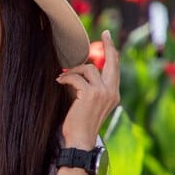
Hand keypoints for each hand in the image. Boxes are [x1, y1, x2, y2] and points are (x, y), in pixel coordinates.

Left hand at [56, 30, 120, 148]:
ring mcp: (103, 92)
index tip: (108, 37)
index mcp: (113, 94)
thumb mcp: (90, 104)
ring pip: (89, 68)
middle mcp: (112, 92)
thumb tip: (81, 71)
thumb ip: (90, 88)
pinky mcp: (90, 94)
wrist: (80, 140)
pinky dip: (66, 78)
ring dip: (73, 71)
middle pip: (112, 62)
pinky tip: (59, 82)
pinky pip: (76, 77)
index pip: (115, 68)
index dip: (112, 52)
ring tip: (62, 78)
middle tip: (104, 33)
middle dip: (109, 45)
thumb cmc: (81, 124)